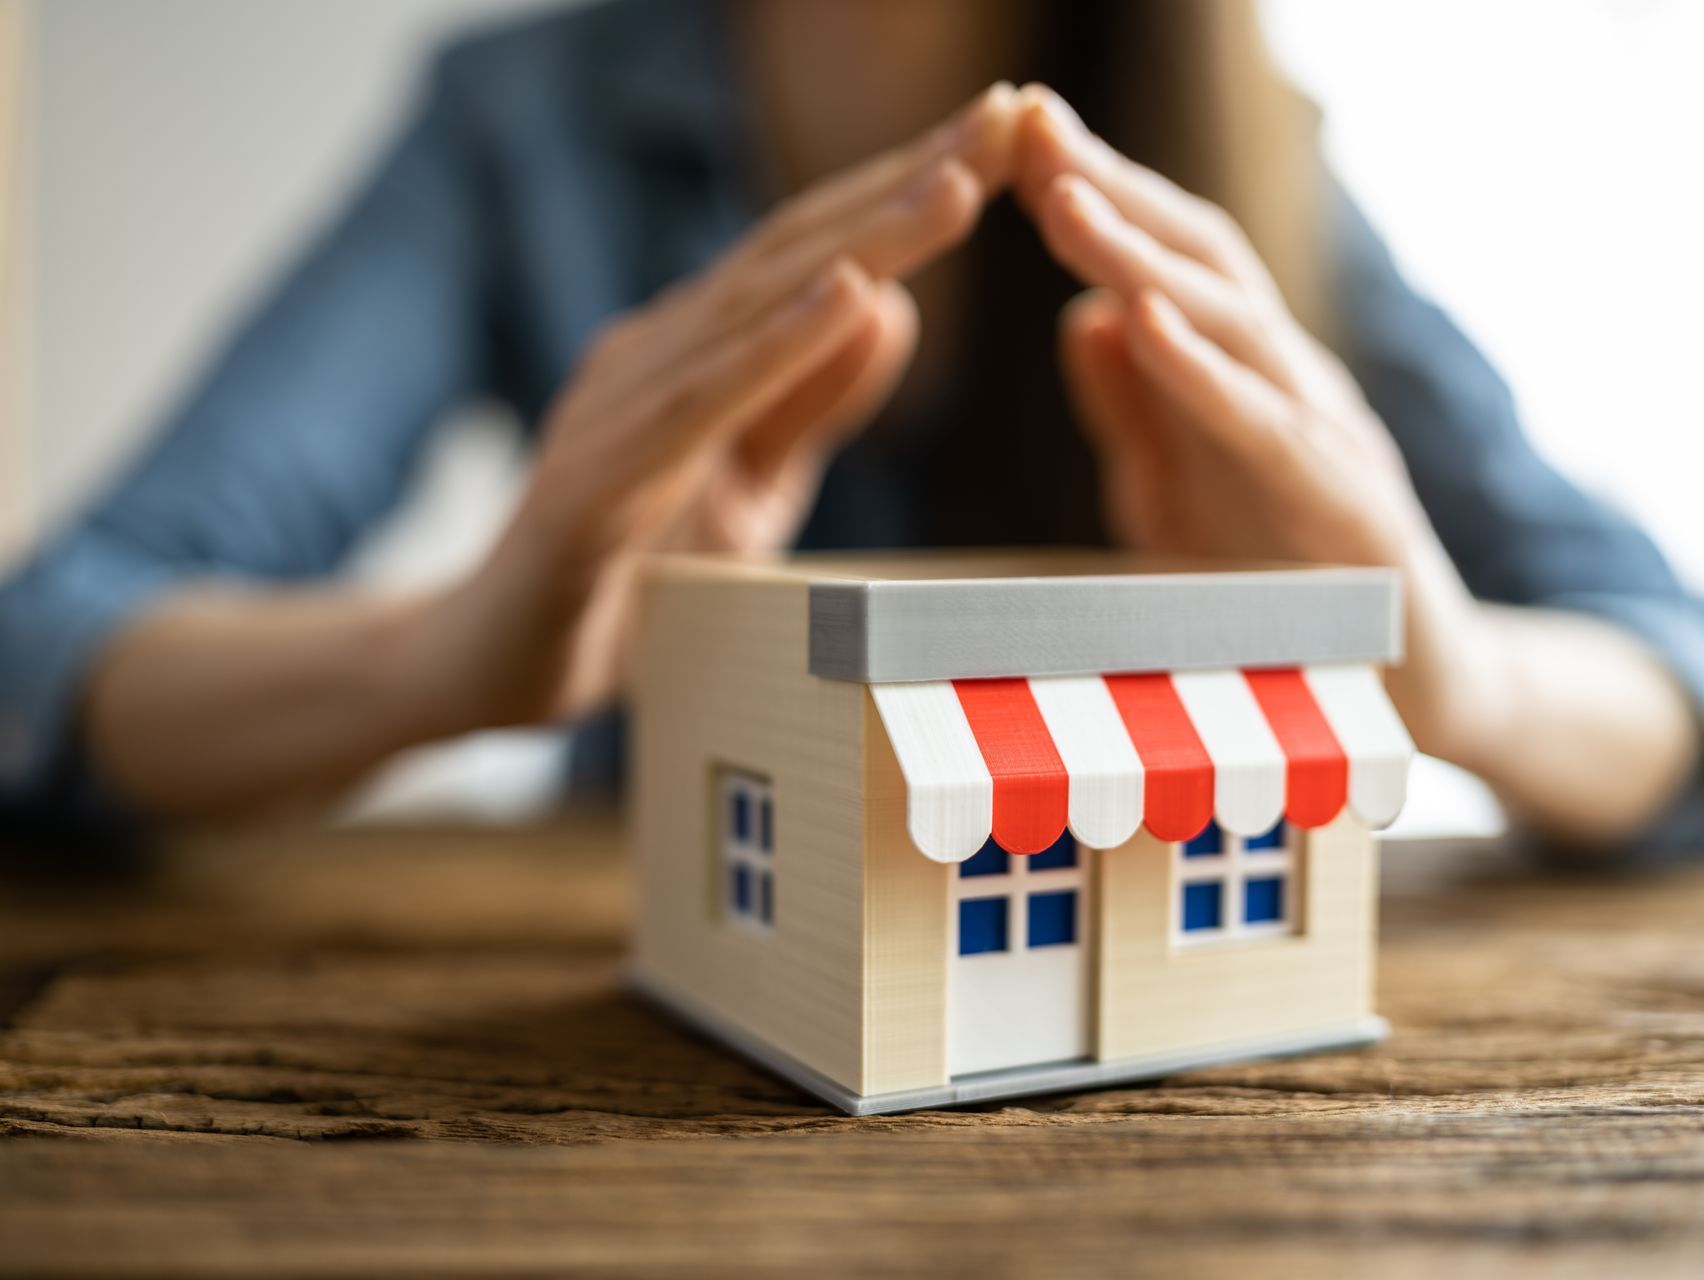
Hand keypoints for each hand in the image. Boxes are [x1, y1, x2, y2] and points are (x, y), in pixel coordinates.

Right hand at [422, 84, 1021, 729]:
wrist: (489, 666)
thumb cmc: (624, 577)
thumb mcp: (746, 485)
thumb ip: (807, 399)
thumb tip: (887, 299)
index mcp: (698, 352)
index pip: (820, 254)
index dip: (911, 190)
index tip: (1011, 132)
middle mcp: (655, 353)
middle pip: (797, 250)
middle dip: (907, 180)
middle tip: (1009, 115)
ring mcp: (618, 409)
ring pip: (754, 307)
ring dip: (864, 240)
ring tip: (956, 183)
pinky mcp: (594, 484)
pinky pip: (698, 406)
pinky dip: (779, 347)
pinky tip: (851, 292)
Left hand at [1013, 87, 1500, 761]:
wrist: (1420, 692)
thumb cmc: (1285, 593)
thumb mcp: (1184, 496)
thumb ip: (1141, 412)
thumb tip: (1086, 315)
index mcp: (1245, 377)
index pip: (1166, 262)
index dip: (1095, 195)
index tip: (1011, 134)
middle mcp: (1293, 382)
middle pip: (1199, 261)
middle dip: (1110, 187)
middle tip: (1026, 121)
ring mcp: (1328, 436)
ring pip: (1232, 323)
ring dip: (1141, 256)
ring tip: (1062, 198)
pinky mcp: (1347, 507)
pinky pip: (1265, 428)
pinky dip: (1203, 371)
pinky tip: (1144, 320)